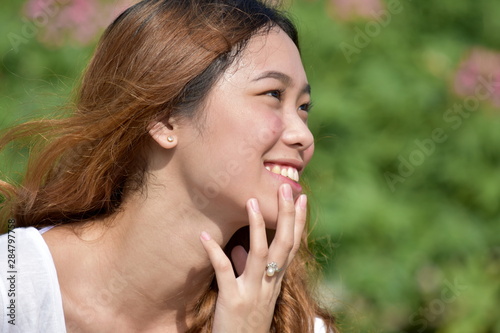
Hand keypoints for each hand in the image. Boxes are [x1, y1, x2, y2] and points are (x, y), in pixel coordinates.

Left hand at [200, 184, 306, 332]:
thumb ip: (248, 270)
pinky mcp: (233, 300)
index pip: (292, 246)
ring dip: (257, 226)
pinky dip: (214, 252)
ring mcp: (253, 291)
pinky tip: (204, 236)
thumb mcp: (253, 295)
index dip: (298, 222)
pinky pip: (224, 272)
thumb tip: (239, 249)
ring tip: (251, 201)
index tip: (303, 198)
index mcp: (276, 281)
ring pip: (260, 254)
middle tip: (288, 188)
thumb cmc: (245, 322)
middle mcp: (269, 284)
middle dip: (287, 215)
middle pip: (284, 245)